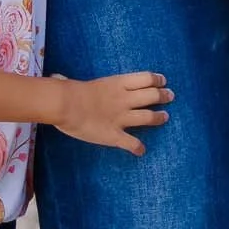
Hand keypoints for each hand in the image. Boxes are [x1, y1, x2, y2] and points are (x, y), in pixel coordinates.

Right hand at [51, 71, 172, 154]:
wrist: (66, 104)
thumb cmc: (68, 91)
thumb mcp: (76, 82)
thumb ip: (73, 81)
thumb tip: (57, 78)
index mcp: (118, 83)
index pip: (145, 78)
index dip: (156, 80)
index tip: (162, 81)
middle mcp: (125, 99)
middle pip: (152, 96)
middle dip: (163, 96)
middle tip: (170, 97)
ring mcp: (122, 118)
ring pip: (148, 117)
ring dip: (158, 118)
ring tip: (165, 117)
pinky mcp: (115, 135)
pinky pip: (132, 143)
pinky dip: (138, 148)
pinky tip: (141, 151)